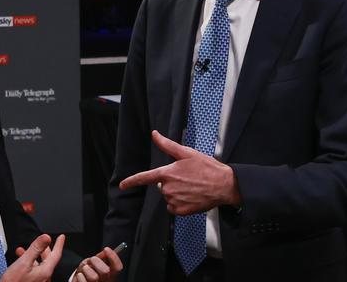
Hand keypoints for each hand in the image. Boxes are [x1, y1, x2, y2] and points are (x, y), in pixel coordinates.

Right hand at [1, 234, 64, 281]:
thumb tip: (46, 237)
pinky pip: (34, 270)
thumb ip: (35, 249)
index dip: (59, 244)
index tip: (61, 237)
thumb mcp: (24, 263)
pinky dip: (29, 262)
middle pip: (48, 260)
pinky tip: (21, 261)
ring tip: (25, 249)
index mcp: (45, 271)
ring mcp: (38, 281)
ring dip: (34, 255)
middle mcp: (43, 277)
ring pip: (40, 265)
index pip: (56, 255)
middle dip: (44, 249)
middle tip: (44, 241)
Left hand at [73, 246, 122, 281]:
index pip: (117, 267)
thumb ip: (101, 257)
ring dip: (86, 269)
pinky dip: (80, 276)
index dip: (113, 257)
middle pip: (105, 271)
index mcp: (110, 275)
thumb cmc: (89, 271)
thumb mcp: (95, 262)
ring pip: (93, 277)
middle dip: (97, 261)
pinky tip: (81, 275)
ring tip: (85, 269)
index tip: (106, 249)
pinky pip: (83, 281)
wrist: (80, 280)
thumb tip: (105, 251)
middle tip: (92, 259)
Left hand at [119, 130, 240, 214]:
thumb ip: (167, 145)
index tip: (122, 185)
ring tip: (192, 186)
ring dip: (176, 192)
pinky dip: (180, 202)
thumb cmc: (207, 167)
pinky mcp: (181, 211)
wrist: (224, 185)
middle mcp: (168, 188)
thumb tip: (154, 134)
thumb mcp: (186, 153)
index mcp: (167, 173)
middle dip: (171, 181)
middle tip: (187, 177)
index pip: (144, 178)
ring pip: (168, 196)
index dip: (131, 181)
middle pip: (161, 185)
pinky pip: (173, 207)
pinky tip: (191, 196)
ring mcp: (174, 201)